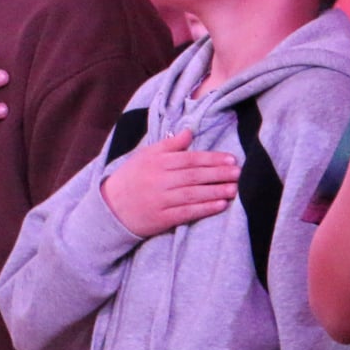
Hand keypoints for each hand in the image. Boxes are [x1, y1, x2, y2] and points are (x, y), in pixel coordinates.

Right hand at [101, 130, 239, 237]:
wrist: (109, 208)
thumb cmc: (131, 178)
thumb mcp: (145, 155)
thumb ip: (169, 144)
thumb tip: (189, 130)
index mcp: (157, 162)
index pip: (190, 159)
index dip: (212, 159)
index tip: (231, 159)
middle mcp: (159, 180)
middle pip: (194, 176)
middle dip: (218, 174)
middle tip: (239, 173)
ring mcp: (160, 200)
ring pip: (192, 194)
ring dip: (216, 191)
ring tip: (234, 189)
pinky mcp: (161, 219)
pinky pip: (186, 213)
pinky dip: (204, 209)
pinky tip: (220, 205)